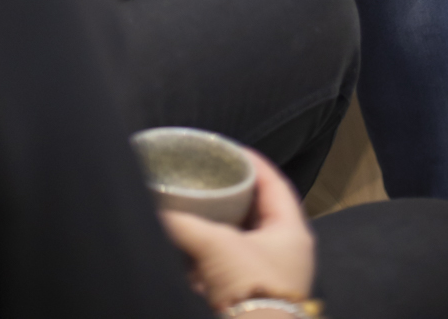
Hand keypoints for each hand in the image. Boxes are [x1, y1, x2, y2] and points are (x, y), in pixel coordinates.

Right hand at [161, 152, 313, 311]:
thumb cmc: (249, 285)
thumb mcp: (215, 244)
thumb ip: (184, 223)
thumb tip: (156, 209)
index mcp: (292, 230)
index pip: (275, 183)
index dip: (253, 163)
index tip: (230, 150)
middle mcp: (286, 251)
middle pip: (259, 211)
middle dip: (234, 195)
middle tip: (210, 178)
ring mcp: (270, 276)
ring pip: (244, 240)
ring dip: (221, 227)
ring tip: (197, 207)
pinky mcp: (252, 296)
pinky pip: (232, 267)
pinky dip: (213, 256)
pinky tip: (192, 248)